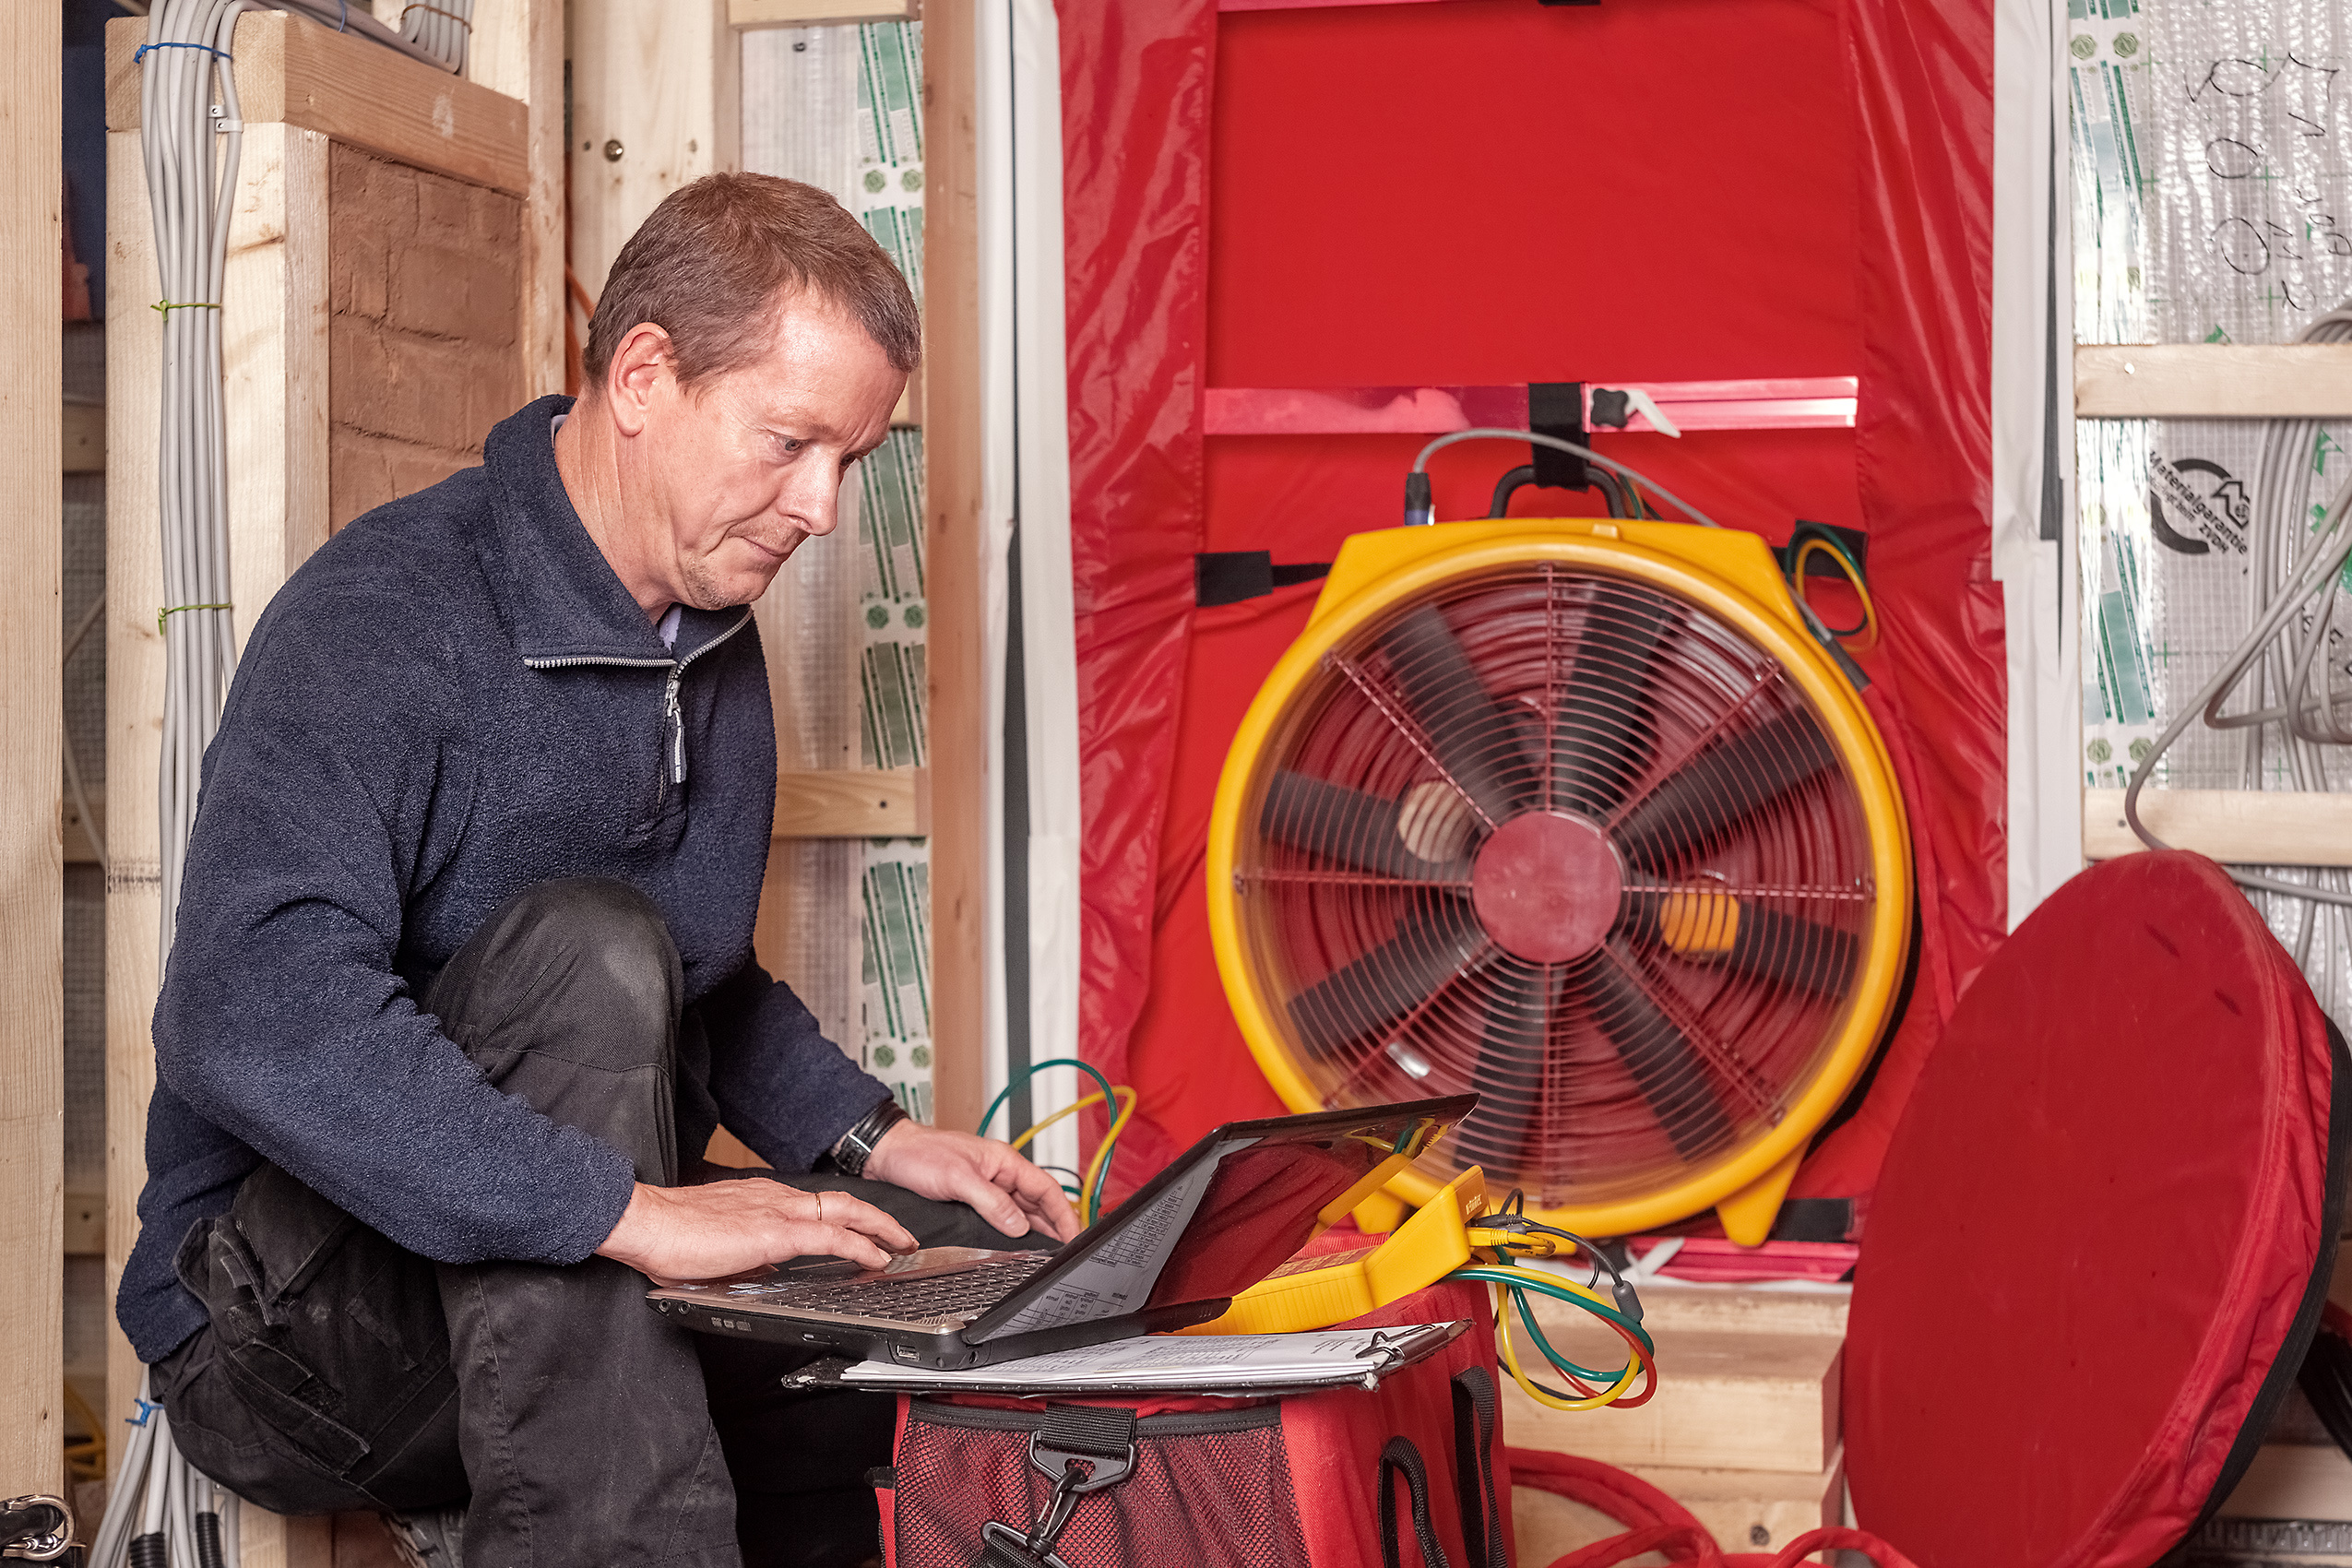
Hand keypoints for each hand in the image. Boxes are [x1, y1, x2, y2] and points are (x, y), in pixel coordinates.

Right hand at [596, 1178, 917, 1284]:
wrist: (646, 1222)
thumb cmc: (669, 1236)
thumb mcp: (718, 1249)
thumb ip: (747, 1255)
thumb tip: (765, 1269)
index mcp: (762, 1199)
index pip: (816, 1205)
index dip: (847, 1217)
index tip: (864, 1232)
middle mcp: (775, 1198)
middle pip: (842, 1202)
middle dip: (878, 1219)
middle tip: (902, 1237)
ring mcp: (777, 1211)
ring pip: (845, 1213)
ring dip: (879, 1229)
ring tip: (901, 1247)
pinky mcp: (774, 1233)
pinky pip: (831, 1238)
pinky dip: (860, 1247)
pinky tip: (875, 1259)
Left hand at [863, 1121, 1082, 1242]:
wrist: (888, 1153)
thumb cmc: (920, 1154)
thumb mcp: (959, 1178)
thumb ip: (991, 1202)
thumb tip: (1018, 1225)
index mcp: (1004, 1161)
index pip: (1046, 1189)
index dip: (1064, 1213)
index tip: (1075, 1234)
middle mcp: (999, 1173)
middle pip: (1038, 1201)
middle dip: (1055, 1225)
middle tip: (1066, 1250)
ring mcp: (987, 1185)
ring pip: (1021, 1209)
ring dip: (1036, 1229)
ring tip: (1048, 1251)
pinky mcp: (972, 1197)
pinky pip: (1002, 1214)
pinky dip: (1013, 1229)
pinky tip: (1016, 1242)